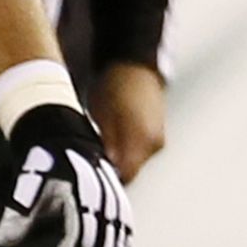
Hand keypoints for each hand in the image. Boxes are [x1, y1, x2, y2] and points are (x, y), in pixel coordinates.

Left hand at [0, 99, 132, 246]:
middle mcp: (107, 203)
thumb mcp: (26, 187)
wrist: (65, 139)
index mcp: (84, 198)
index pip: (80, 244)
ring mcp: (119, 206)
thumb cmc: (42, 165)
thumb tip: (1, 241)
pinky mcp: (122, 209)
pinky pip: (124, 242)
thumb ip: (16, 215)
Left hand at [97, 61, 167, 180]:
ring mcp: (158, 142)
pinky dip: (125, 155)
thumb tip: (108, 167)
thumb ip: (107, 142)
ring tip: (98, 150)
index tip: (90, 175)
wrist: (134, 68)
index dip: (107, 178)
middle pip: (131, 173)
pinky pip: (139, 156)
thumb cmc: (114, 87)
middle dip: (111, 172)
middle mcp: (155, 144)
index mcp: (143, 138)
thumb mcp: (102, 114)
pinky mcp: (156, 139)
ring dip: (118, 163)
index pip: (127, 175)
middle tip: (89, 163)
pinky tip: (110, 145)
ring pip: (135, 165)